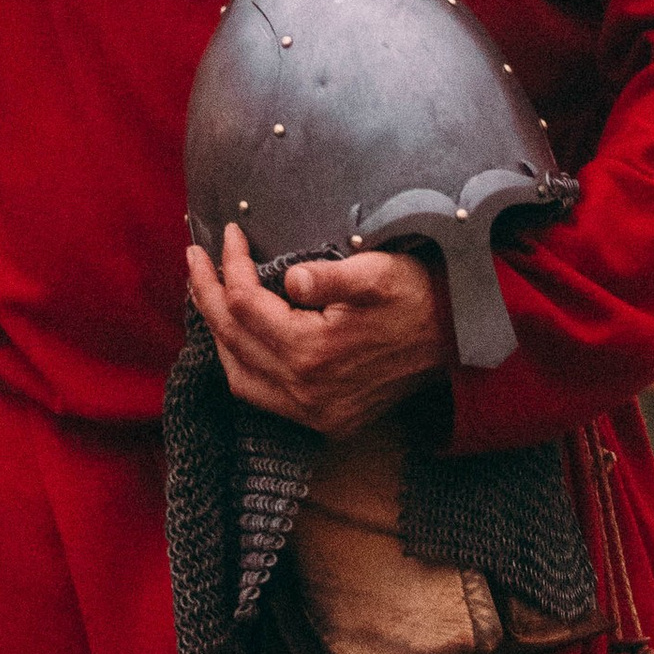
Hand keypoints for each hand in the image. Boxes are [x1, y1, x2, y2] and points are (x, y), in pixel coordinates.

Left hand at [184, 223, 446, 438]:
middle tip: (195, 258)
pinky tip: (237, 337)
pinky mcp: (324, 420)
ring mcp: (313, 413)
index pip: (246, 304)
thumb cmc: (418, 296)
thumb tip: (292, 281)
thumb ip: (333, 277)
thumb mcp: (380, 274)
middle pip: (233, 340)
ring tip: (207, 293)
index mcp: (313, 353)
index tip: (230, 232)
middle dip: (208, 294)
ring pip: (239, 375)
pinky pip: (261, 396)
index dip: (231, 265)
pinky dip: (240, 363)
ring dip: (218, 332)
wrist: (458, 340)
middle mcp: (306, 392)